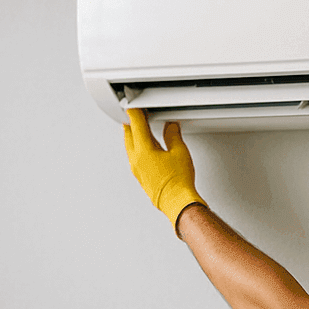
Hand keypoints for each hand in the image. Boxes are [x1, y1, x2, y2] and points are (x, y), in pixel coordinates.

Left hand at [123, 108, 205, 232]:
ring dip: (133, 136)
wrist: (177, 202)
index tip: (135, 106)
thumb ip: (173, 135)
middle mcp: (136, 160)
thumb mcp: (180, 152)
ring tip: (141, 129)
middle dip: (132, 123)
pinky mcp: (140, 177)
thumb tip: (171, 127)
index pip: (136, 125)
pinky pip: (134, 157)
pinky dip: (137, 148)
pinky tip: (146, 148)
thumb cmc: (178, 182)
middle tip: (136, 115)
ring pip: (130, 146)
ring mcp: (136, 170)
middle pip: (129, 135)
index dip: (135, 112)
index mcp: (143, 150)